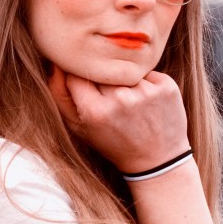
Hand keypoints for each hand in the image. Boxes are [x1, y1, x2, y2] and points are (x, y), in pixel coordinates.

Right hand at [47, 65, 189, 173]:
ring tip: (130, 104)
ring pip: (123, 70)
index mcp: (95, 110)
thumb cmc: (113, 143)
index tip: (87, 90)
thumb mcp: (79, 127)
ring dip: (123, 81)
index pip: (76, 75)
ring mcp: (146, 91)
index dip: (79, 80)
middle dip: (101, 82)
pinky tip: (146, 102)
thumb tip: (56, 63)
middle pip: (100, 72)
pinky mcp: (166, 86)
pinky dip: (144, 82)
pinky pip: (145, 72)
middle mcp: (120, 98)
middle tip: (111, 101)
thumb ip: (60, 95)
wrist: (158, 160)